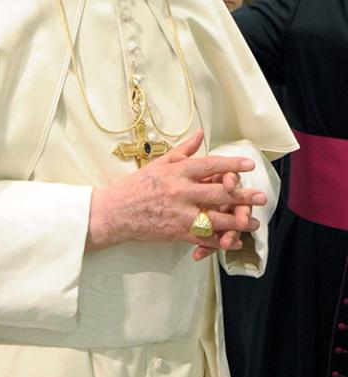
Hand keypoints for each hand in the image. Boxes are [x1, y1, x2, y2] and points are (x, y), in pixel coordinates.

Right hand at [86, 129, 265, 252]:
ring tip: (253, 222)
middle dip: (243, 196)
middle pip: (218, 193)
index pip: (209, 165)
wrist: (115, 212)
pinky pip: (204, 238)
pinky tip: (234, 242)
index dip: (231, 165)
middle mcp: (180, 192)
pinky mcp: (176, 232)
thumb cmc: (136, 186)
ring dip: (237, 222)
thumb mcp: (159, 163)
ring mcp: (179, 214)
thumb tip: (200, 134)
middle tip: (261, 197)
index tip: (248, 165)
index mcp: (177, 172)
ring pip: (215, 219)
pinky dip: (221, 241)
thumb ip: (183, 150)